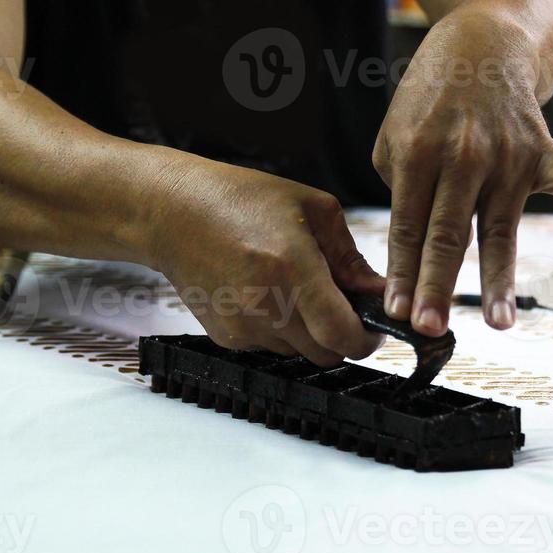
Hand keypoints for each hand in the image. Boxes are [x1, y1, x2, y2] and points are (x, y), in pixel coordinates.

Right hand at [149, 158, 385, 365]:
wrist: (174, 213)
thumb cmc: (242, 199)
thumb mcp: (312, 209)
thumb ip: (350, 257)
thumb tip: (377, 291)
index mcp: (292, 267)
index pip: (342, 335)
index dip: (367, 340)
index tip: (374, 328)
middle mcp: (266, 304)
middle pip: (326, 353)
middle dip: (342, 337)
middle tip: (341, 308)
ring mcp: (243, 326)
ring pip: (299, 352)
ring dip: (310, 332)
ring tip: (295, 290)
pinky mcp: (226, 336)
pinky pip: (271, 346)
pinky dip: (281, 329)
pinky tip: (267, 294)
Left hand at [373, 11, 552, 335]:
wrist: (483, 38)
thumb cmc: (432, 95)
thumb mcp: (395, 133)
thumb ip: (400, 188)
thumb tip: (412, 244)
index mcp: (419, 153)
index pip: (409, 225)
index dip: (404, 271)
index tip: (397, 313)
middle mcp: (464, 157)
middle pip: (450, 234)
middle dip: (438, 285)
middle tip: (429, 329)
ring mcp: (507, 157)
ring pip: (501, 229)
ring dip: (500, 278)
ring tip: (501, 323)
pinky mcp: (542, 151)